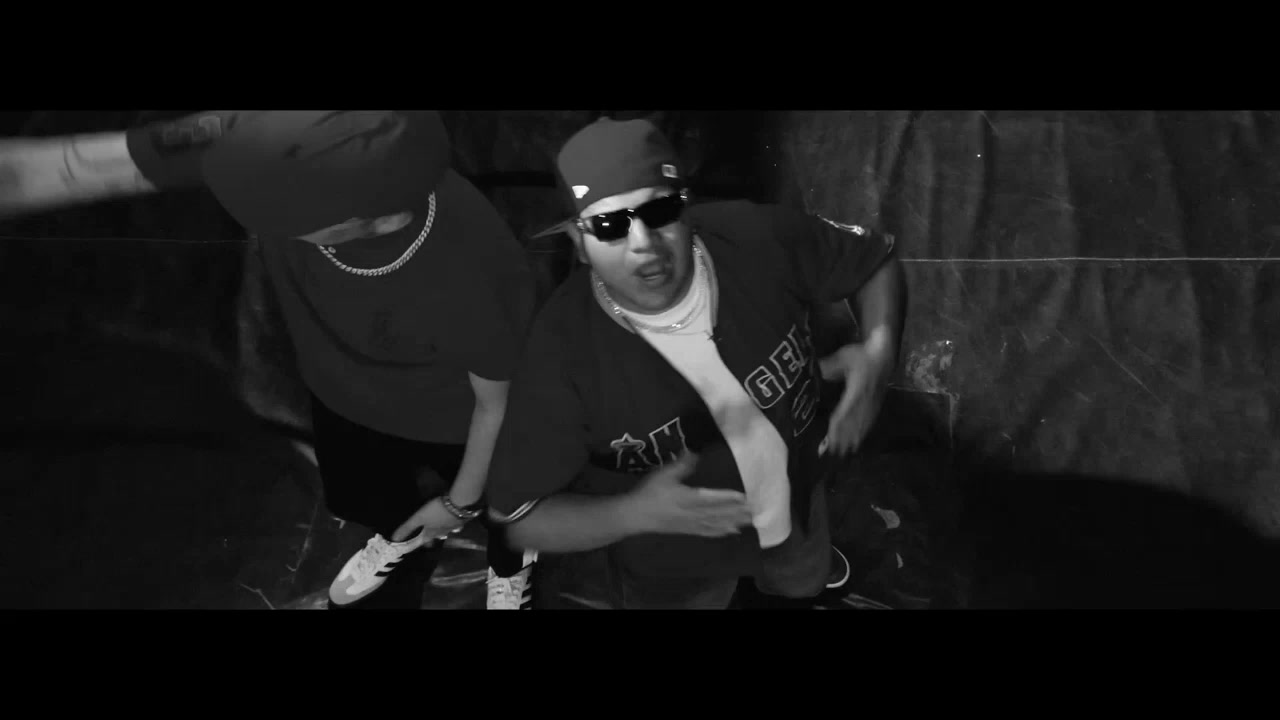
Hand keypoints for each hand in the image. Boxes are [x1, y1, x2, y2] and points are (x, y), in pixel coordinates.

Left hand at [392, 497, 466, 542]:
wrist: (459, 504)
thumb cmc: (436, 511)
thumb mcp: (419, 518)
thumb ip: (407, 528)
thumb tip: (393, 539)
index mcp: (431, 534)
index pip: (421, 543)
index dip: (415, 545)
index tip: (409, 548)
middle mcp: (442, 533)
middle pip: (435, 538)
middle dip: (431, 538)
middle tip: (426, 535)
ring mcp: (453, 527)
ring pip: (446, 532)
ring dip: (442, 531)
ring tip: (439, 527)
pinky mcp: (461, 521)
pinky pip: (455, 525)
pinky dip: (452, 523)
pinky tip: (452, 519)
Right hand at [626, 452, 754, 536]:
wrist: (635, 516)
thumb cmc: (649, 493)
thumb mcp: (663, 475)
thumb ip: (680, 465)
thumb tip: (694, 451)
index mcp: (686, 498)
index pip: (710, 498)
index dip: (727, 498)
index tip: (743, 497)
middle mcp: (692, 513)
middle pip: (717, 513)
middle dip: (736, 512)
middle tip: (754, 510)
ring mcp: (691, 524)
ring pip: (715, 523)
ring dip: (733, 522)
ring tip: (748, 521)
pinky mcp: (688, 530)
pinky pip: (707, 532)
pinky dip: (720, 531)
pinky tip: (732, 531)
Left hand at [818, 336, 893, 456]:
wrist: (884, 354)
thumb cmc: (861, 354)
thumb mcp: (843, 357)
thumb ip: (828, 366)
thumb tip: (814, 372)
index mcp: (857, 390)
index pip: (845, 412)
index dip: (837, 426)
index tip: (830, 438)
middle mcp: (865, 400)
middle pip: (853, 422)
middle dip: (843, 437)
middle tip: (834, 451)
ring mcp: (872, 403)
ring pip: (862, 424)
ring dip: (853, 438)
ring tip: (845, 451)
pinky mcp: (876, 404)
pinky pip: (869, 421)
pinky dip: (863, 432)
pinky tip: (859, 440)